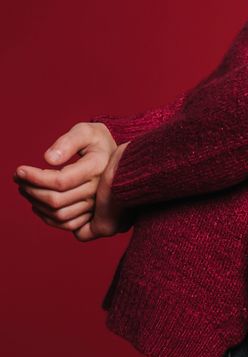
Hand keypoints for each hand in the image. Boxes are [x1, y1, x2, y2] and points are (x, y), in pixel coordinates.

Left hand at [15, 122, 131, 240]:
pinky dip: (47, 217)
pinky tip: (37, 203)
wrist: (119, 156)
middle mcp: (99, 190)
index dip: (35, 177)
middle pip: (56, 200)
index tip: (19, 170)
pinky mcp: (94, 214)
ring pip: (59, 214)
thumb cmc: (97, 141)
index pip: (60, 181)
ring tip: (25, 189)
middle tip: (19, 179)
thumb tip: (48, 159)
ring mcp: (98, 204)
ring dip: (36, 203)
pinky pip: (68, 224)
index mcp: (98, 167)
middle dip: (30, 189)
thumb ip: (68, 142)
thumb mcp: (85, 132)